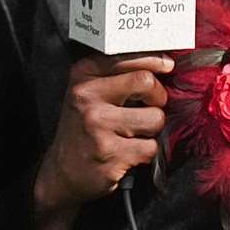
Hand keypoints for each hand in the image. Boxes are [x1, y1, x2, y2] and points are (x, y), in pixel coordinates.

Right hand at [31, 53, 171, 229]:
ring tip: (133, 134)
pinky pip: (150, 147)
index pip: (129, 56)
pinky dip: (145, 153)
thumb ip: (119, 74)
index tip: (167, 66)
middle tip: (151, 106)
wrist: (62, 173)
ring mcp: (98, 126)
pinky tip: (127, 153)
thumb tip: (165, 63)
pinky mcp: (110, 153)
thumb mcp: (89, 92)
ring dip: (152, 130)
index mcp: (83, 75)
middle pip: (146, 82)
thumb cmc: (83, 129)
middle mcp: (87, 97)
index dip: (156, 61)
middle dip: (158, 97)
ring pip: (155, 118)